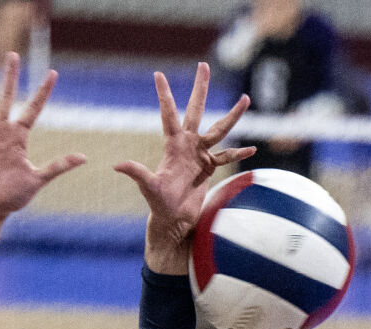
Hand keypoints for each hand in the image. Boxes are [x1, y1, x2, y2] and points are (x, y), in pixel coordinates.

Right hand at [0, 54, 86, 243]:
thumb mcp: (38, 180)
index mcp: (20, 138)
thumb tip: (84, 158)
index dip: (43, 92)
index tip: (53, 73)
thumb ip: (58, 166)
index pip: (33, 109)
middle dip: (11, 77)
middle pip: (7, 98)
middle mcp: (2, 132)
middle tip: (13, 55)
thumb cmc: (13, 198)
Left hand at [113, 63, 255, 273]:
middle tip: (203, 65)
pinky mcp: (209, 167)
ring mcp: (200, 154)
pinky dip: (239, 153)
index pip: (169, 114)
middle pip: (195, 110)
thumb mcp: (149, 187)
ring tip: (246, 99)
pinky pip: (227, 156)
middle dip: (200, 88)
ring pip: (219, 129)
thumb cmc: (159, 205)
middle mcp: (187, 144)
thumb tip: (117, 165)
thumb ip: (137, 173)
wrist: (174, 221)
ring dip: (232, 115)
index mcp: (173, 145)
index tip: (158, 74)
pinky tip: (252, 149)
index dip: (165, 94)